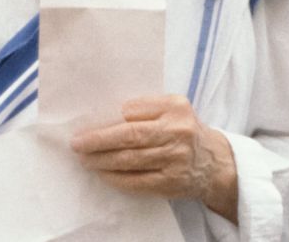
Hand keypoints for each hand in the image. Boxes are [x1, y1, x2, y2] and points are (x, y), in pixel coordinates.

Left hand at [70, 95, 237, 220]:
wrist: (212, 161)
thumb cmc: (182, 131)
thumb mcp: (171, 111)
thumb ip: (143, 109)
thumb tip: (101, 117)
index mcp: (175, 106)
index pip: (132, 110)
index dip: (106, 119)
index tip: (85, 124)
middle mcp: (178, 131)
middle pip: (130, 135)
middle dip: (98, 140)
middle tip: (77, 144)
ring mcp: (176, 158)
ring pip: (130, 160)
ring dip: (102, 160)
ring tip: (85, 159)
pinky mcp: (172, 182)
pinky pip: (136, 181)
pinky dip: (115, 178)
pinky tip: (102, 174)